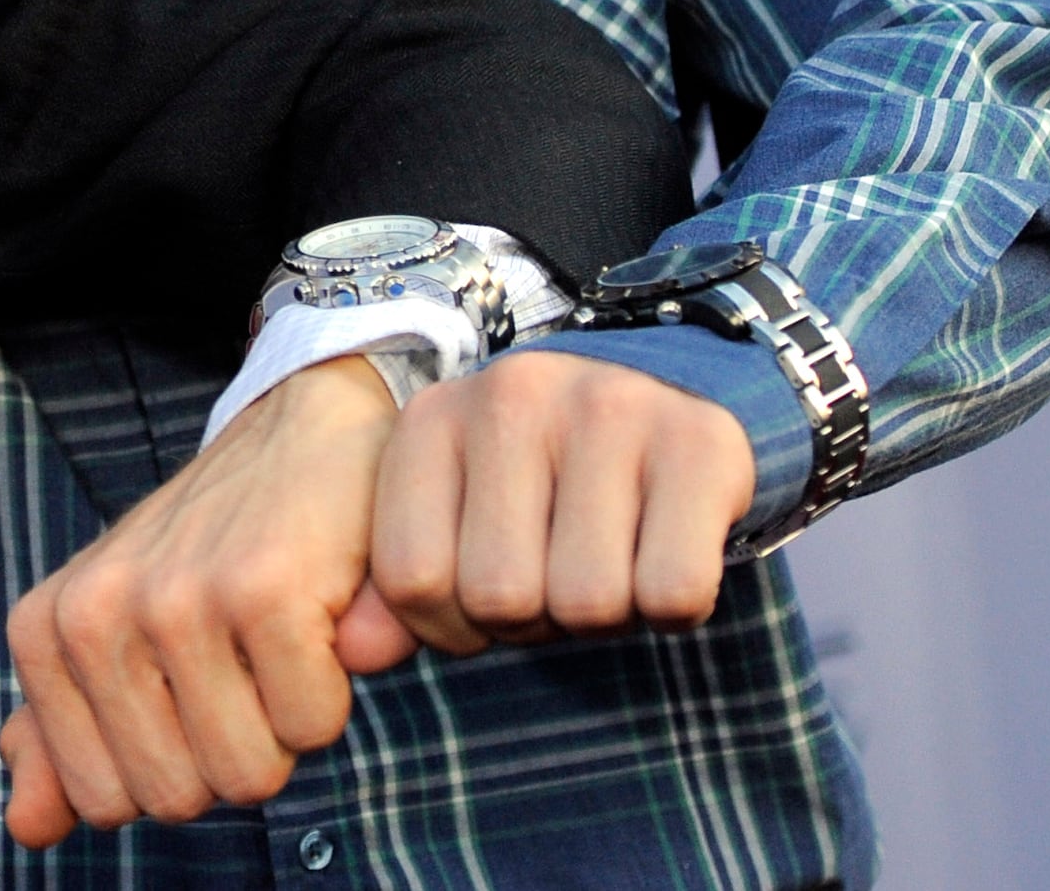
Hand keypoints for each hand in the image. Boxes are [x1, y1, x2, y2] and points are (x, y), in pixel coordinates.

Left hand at [0, 356, 412, 847]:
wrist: (298, 429)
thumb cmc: (211, 552)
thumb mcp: (118, 633)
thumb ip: (66, 736)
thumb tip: (23, 828)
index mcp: (45, 631)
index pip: (104, 803)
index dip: (171, 762)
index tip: (187, 682)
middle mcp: (92, 614)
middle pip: (179, 799)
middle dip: (229, 751)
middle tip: (239, 659)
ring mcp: (173, 598)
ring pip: (247, 775)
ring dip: (282, 726)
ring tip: (272, 639)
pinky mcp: (259, 589)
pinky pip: (311, 728)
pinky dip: (331, 689)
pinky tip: (313, 616)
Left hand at [366, 350, 755, 651]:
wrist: (666, 399)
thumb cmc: (544, 483)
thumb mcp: (458, 514)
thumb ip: (399, 584)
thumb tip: (352, 654)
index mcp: (434, 418)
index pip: (413, 580)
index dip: (454, 626)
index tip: (488, 599)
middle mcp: (512, 396)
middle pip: (501, 597)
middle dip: (535, 621)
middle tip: (561, 575)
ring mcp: (608, 409)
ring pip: (587, 603)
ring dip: (606, 616)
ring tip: (612, 560)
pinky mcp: (697, 443)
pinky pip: (671, 593)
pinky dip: (672, 609)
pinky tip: (664, 554)